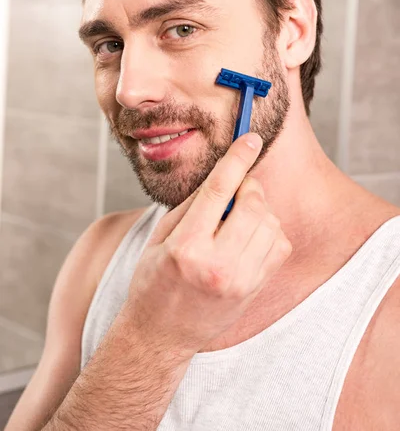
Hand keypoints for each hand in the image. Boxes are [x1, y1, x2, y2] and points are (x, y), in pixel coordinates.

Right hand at [126, 133, 291, 357]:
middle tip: (237, 190)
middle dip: (248, 187)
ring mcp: (240, 280)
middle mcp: (217, 264)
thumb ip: (192, 206)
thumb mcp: (159, 238)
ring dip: (259, 210)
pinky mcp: (254, 289)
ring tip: (238, 218)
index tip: (251, 139)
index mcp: (186, 247)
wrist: (161, 335)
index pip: (218, 189)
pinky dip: (270, 231)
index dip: (237, 158)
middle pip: (252, 203)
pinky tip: (249, 236)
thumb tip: (224, 175)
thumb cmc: (153, 282)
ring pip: (270, 222)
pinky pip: (279, 245)